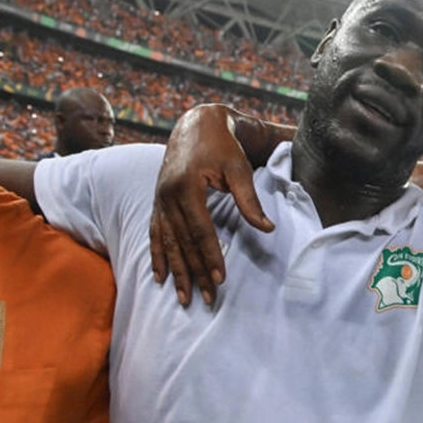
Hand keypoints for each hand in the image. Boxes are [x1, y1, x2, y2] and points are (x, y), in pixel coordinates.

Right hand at [149, 105, 274, 306]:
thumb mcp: (238, 168)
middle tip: (205, 298)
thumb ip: (249, 200)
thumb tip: (267, 228)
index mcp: (187, 187)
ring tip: (183, 297)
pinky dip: (157, 256)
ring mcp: (159, 199)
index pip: (200, 230)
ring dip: (176, 272)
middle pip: (182, 242)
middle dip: (194, 272)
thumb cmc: (221, 145)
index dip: (210, 256)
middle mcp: (167, 196)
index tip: (220, 279)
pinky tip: (160, 276)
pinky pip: (155, 234)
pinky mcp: (157, 201)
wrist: (195, 124)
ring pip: (167, 243)